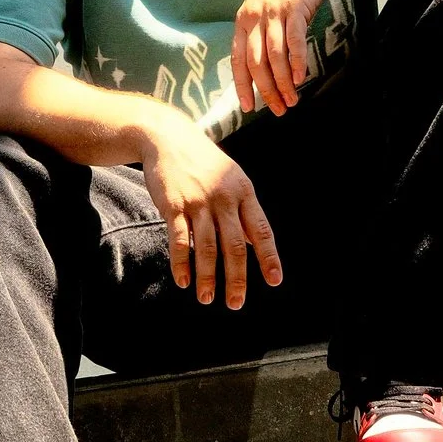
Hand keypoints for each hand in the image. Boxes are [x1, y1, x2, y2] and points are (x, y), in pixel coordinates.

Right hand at [137, 114, 281, 307]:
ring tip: (208, 299)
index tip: (274, 281)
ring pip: (207, 246)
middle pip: (235, 245)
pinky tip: (183, 280)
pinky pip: (180, 240)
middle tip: (236, 303)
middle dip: (237, 278)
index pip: (261, 230)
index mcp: (244, 192)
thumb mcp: (231, 179)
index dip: (268, 257)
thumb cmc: (204, 164)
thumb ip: (243, 212)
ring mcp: (198, 201)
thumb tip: (256, 245)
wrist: (168, 138)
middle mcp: (224, 197)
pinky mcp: (173, 205)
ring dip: (208, 277)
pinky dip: (182, 263)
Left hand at [232, 0, 328, 114]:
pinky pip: (293, 41)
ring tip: (291, 100)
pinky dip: (296, 62)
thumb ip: (261, 33)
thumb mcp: (262, 8)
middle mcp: (254, 18)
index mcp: (243, 21)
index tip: (248, 106)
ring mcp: (274, 14)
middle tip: (276, 110)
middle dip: (265, 90)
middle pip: (255, 62)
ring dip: (282, 82)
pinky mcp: (294, 10)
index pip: (237, 59)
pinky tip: (299, 78)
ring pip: (274, 56)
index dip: (242, 85)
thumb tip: (266, 66)